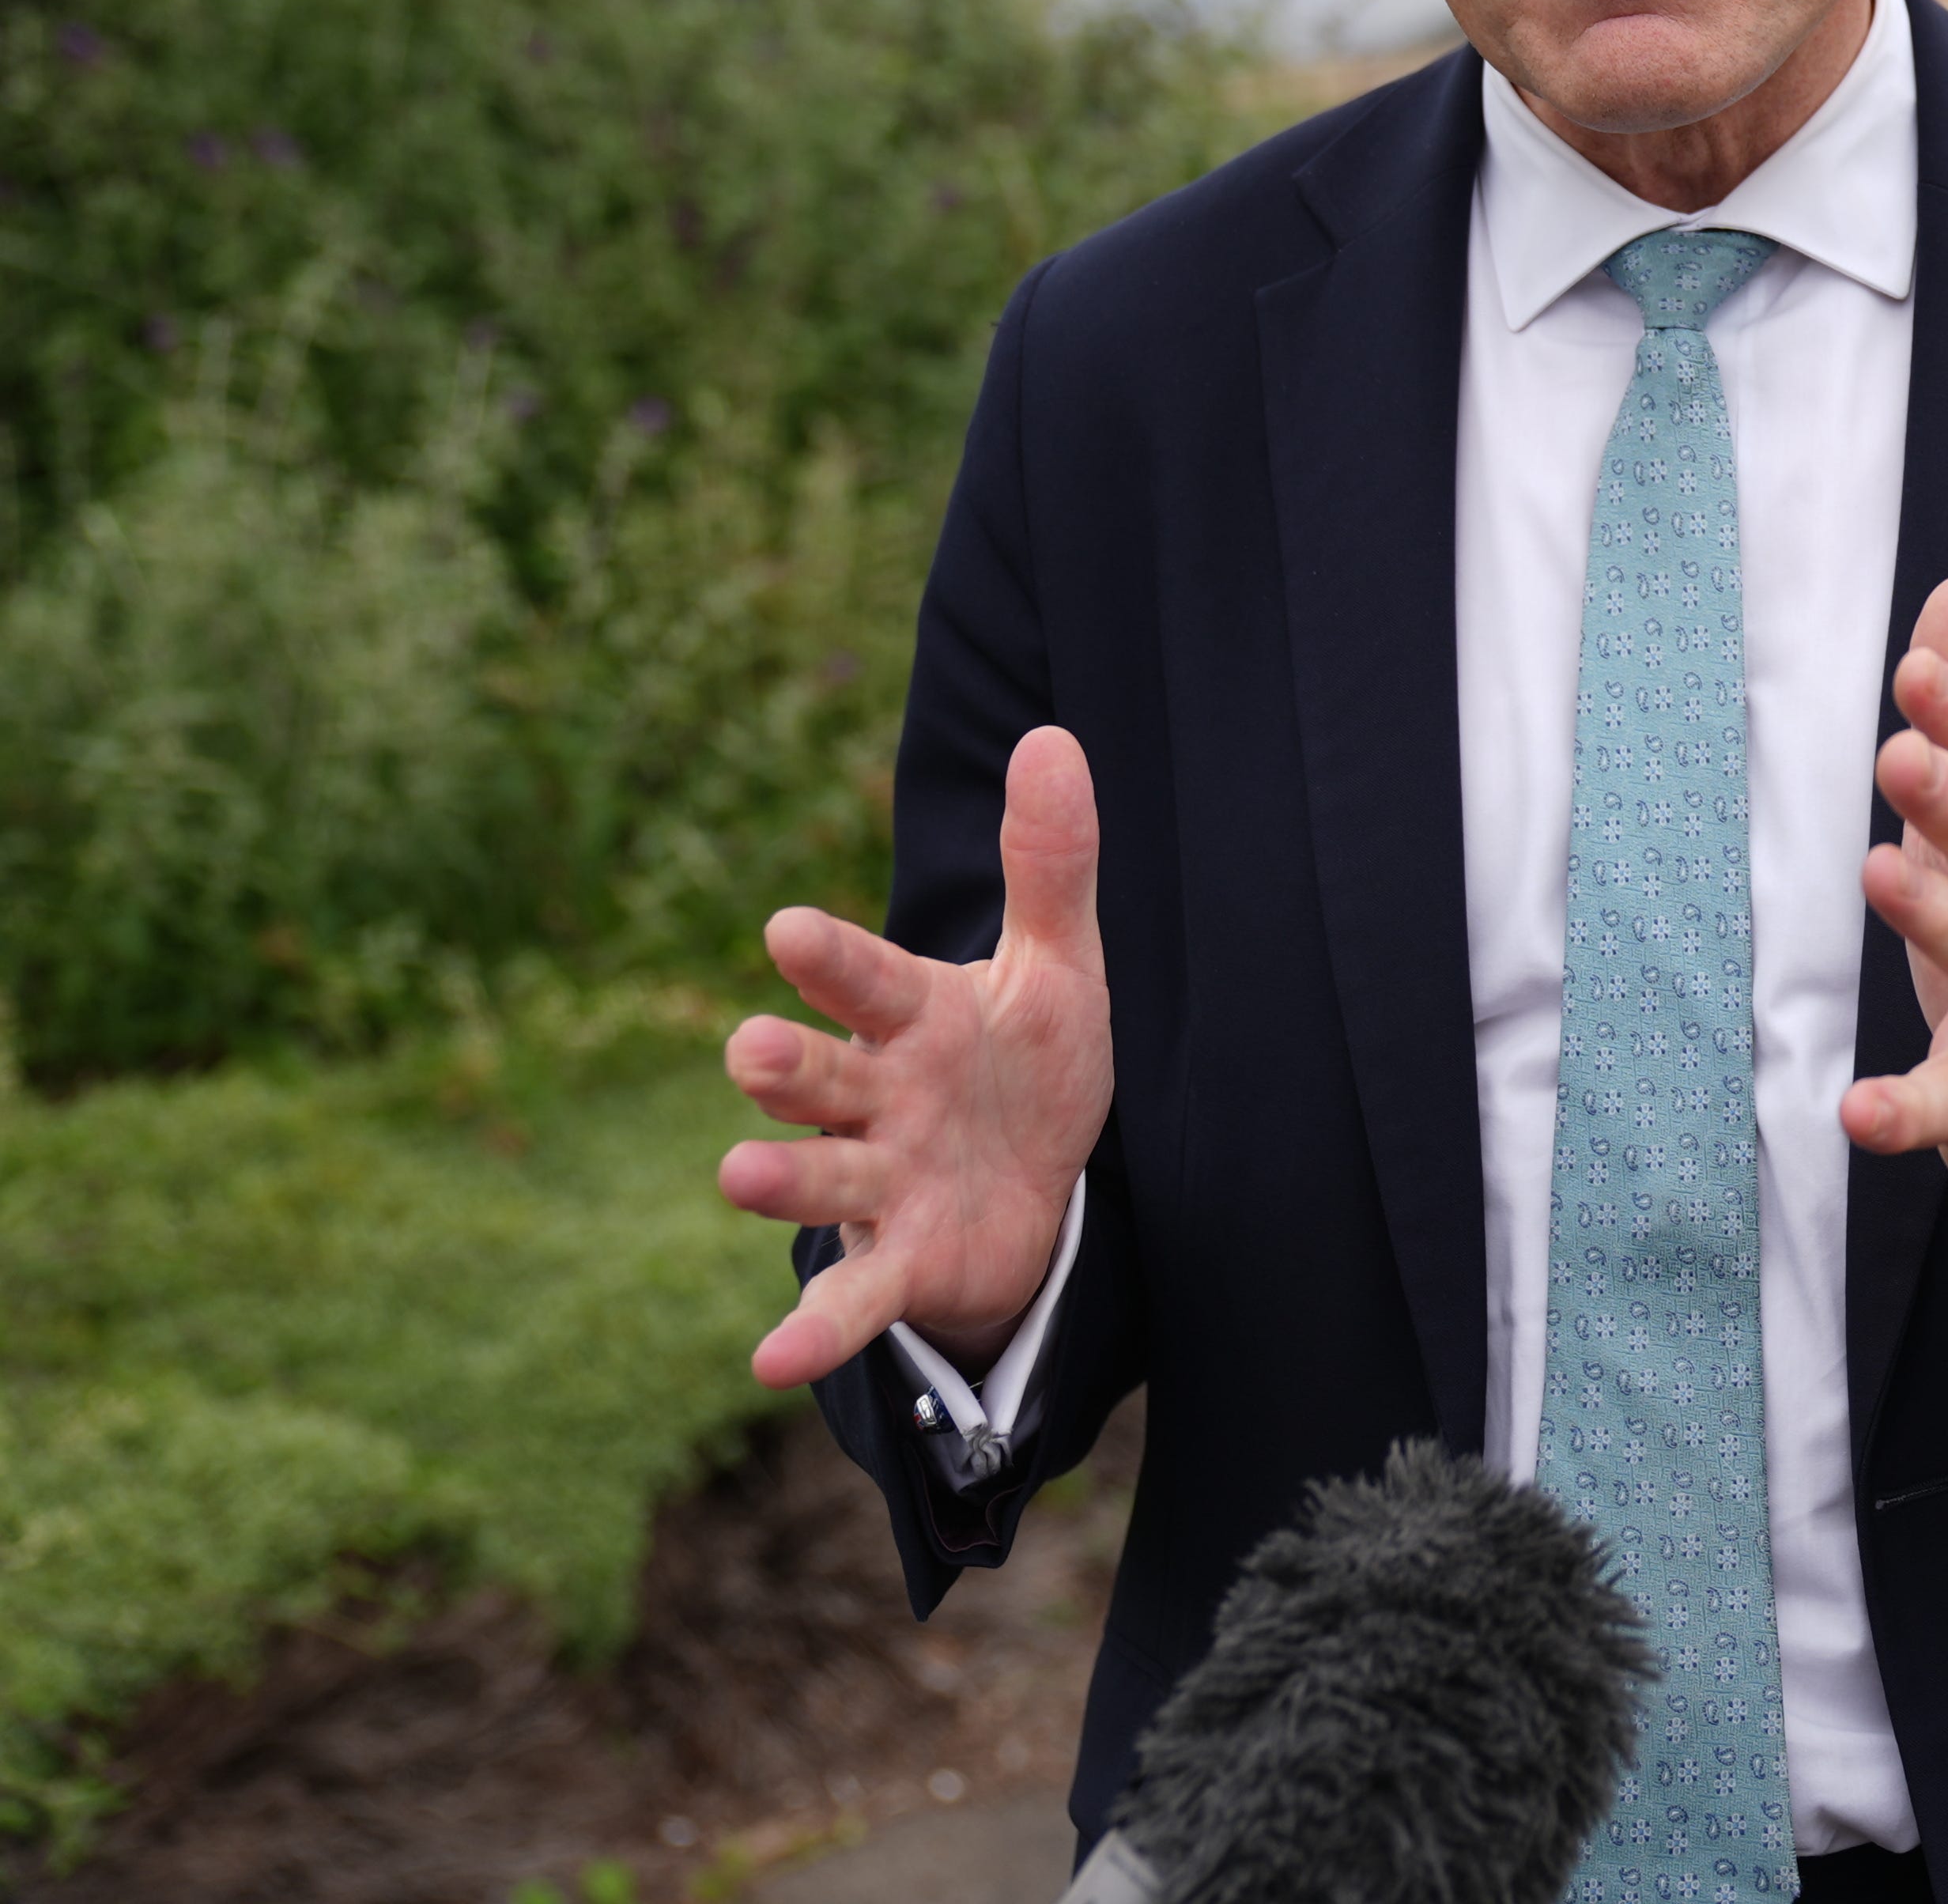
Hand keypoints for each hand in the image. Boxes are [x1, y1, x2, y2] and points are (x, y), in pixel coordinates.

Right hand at [717, 726, 1114, 1387]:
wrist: (1038, 1185)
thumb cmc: (1027, 1062)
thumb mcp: (1059, 966)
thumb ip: (1050, 864)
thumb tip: (1054, 737)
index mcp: (911, 1016)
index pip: (867, 979)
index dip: (830, 958)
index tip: (788, 929)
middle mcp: (876, 1097)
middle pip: (821, 1076)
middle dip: (787, 1065)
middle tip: (749, 1049)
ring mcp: (879, 1182)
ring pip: (821, 1178)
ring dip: (779, 1178)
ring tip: (735, 1174)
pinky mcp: (900, 1264)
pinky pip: (850, 1301)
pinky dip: (814, 1330)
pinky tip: (769, 1363)